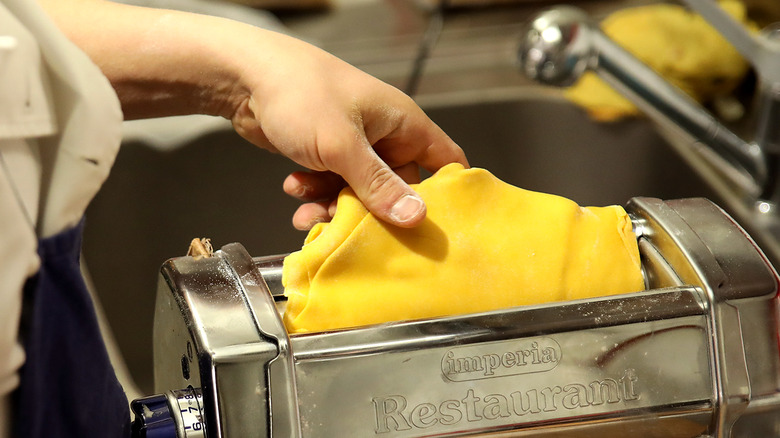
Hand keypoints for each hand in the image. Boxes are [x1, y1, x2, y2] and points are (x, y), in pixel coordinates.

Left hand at [38, 0, 467, 229]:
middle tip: (348, 226)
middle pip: (397, 187)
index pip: (445, 160)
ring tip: (307, 211)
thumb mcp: (341, 147)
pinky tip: (294, 188)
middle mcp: (384, 135)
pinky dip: (315, 193)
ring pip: (359, 192)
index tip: (435, 226)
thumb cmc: (299, 95)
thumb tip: (416, 217)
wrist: (243, 77)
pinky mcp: (327, 152)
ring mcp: (354, 144)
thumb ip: (378, 185)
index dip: (446, 193)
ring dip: (334, 205)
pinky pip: (332, 184)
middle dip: (371, 211)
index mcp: (402, 124)